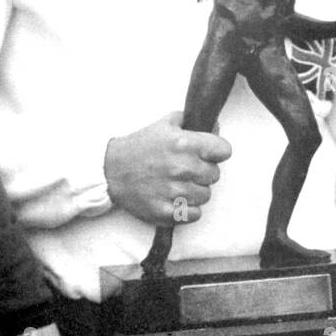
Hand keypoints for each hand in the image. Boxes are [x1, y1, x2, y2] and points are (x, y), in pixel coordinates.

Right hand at [104, 111, 230, 224]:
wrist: (110, 170)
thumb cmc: (139, 146)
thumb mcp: (165, 124)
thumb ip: (191, 121)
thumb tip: (215, 126)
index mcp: (184, 143)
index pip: (224, 151)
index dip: (217, 151)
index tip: (207, 153)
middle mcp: (182, 167)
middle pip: (215, 175)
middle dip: (203, 171)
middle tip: (187, 169)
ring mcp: (174, 191)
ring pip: (206, 196)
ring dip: (195, 191)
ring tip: (178, 184)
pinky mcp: (166, 212)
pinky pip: (195, 214)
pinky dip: (188, 209)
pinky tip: (175, 198)